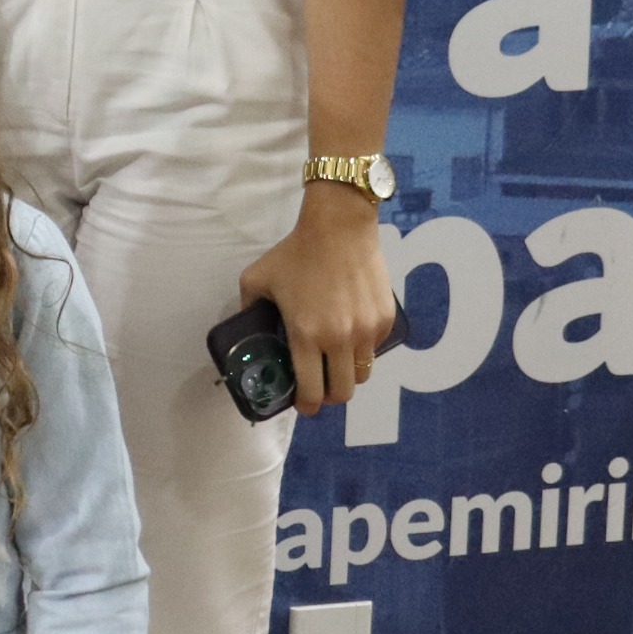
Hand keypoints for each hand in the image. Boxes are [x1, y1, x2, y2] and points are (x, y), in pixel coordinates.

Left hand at [235, 183, 398, 414]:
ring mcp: (366, 331)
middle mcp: (339, 339)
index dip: (307, 405)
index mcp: (306, 336)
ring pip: (362, 374)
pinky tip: (351, 335)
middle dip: (330, 396)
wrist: (339, 228)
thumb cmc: (295, 253)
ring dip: (348, 375)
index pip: (312, 390)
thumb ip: (248, 309)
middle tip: (321, 387)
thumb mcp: (256, 279)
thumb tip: (248, 327)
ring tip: (337, 364)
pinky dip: (363, 350)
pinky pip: (375, 348)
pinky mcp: (385, 319)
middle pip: (343, 392)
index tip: (304, 405)